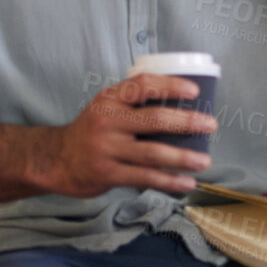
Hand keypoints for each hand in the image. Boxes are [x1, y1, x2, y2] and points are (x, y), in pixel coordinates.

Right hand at [37, 75, 214, 197]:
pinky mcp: (107, 173)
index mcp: (110, 99)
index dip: (171, 85)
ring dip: (183, 158)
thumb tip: (186, 108)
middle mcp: (107, 121)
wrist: (55, 160)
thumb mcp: (108, 107)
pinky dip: (169, 181)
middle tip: (211, 125)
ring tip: (205, 161)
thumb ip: (136, 104)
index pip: (143, 84)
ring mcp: (106, 148)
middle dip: (187, 122)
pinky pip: (144, 177)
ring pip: (153, 153)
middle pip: (155, 119)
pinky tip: (186, 182)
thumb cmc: (93, 130)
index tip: (195, 90)